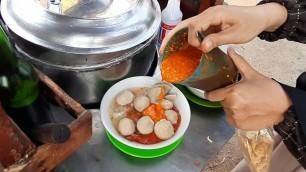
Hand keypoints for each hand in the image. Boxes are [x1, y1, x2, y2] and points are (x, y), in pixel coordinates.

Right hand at [159, 3, 286, 52]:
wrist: (259, 17)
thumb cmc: (250, 24)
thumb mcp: (236, 34)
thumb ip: (218, 40)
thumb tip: (202, 47)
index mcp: (214, 14)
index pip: (194, 25)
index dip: (192, 38)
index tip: (198, 48)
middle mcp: (207, 15)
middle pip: (185, 24)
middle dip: (172, 36)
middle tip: (162, 49)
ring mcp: (207, 19)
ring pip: (187, 28)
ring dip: (177, 38)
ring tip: (166, 50)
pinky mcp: (209, 24)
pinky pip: (195, 31)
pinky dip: (187, 39)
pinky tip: (182, 48)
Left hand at [205, 47, 291, 130]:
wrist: (283, 106)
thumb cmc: (267, 89)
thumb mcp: (251, 74)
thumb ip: (238, 62)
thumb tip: (230, 50)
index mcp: (231, 93)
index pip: (211, 96)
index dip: (211, 93)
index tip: (212, 92)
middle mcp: (231, 106)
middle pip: (221, 102)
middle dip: (227, 98)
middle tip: (239, 94)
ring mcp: (235, 117)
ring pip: (227, 111)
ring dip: (232, 107)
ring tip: (245, 103)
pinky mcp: (239, 126)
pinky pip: (232, 119)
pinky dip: (236, 115)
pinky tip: (247, 111)